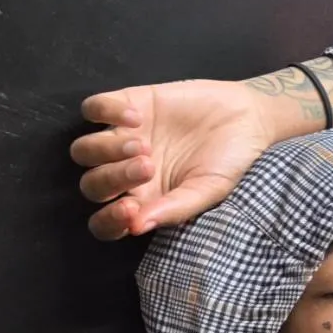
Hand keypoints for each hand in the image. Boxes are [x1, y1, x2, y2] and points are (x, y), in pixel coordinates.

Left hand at [70, 59, 332, 239]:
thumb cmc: (232, 161)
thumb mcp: (211, 189)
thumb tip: (137, 227)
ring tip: (142, 142)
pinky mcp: (128, 104)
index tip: (130, 209)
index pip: (106, 223)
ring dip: (106, 149)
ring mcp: (123, 138)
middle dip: (114, 178)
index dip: (108, 221)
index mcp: (146, 201)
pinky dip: (106, 112)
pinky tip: (136, 116)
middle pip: (92, 185)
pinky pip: (93, 108)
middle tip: (148, 166)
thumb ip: (176, 209)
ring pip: (83, 150)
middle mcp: (127, 173)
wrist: (248, 117)